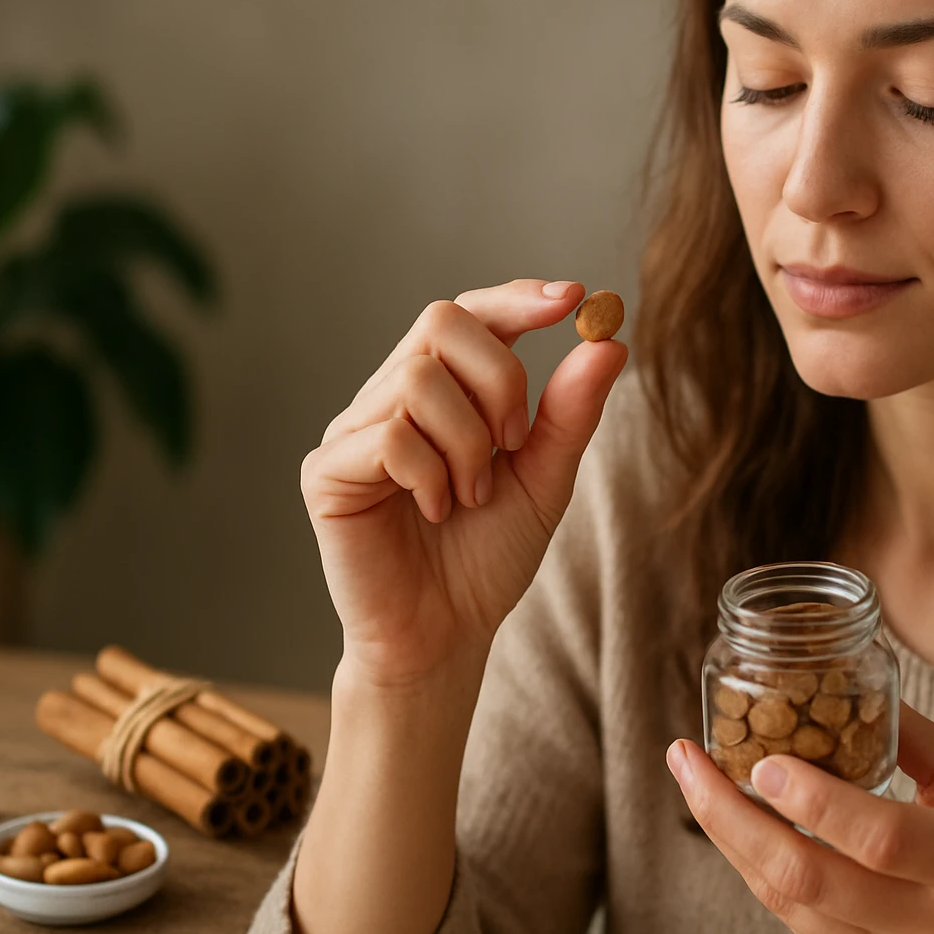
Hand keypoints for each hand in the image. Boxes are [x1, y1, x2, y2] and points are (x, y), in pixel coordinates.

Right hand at [301, 279, 627, 688]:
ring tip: (470, 495)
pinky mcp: (325, 471)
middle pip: (442, 321)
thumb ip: (571, 411)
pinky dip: (430, 474)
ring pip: (419, 379)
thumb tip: (608, 343)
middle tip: (514, 445)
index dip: (517, 298)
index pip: (471, 313)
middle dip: (499, 379)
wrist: (446, 635)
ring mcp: (353, 429)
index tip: (575, 299)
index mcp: (443, 389)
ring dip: (468, 442)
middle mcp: (391, 396)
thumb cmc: (488, 557)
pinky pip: (388, 435)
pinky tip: (435, 510)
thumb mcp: (546, 478)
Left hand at [667, 702, 933, 933]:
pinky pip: (796, 922)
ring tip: (695, 779)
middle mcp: (928, 918)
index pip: (880, 839)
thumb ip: (913, 737)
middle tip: (688, 761)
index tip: (763, 762)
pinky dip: (755, 870)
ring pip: (789, 908)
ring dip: (731, 842)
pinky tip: (732, 823)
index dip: (815, 803)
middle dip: (732, 820)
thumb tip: (842, 680)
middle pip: (809, 881)